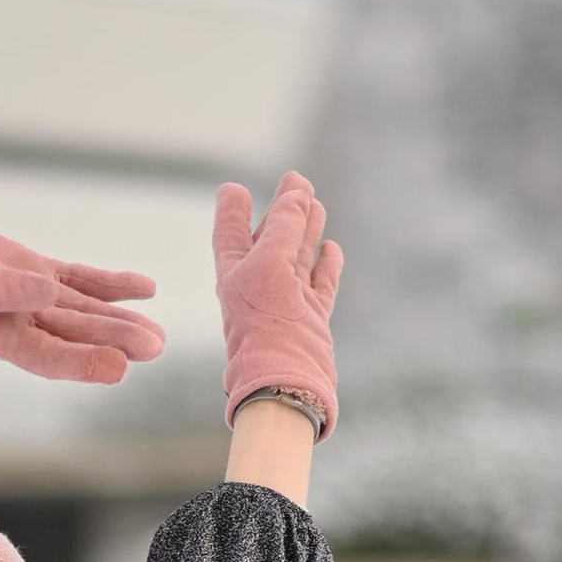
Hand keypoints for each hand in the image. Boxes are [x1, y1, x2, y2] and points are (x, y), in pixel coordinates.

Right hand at [0, 205, 166, 384]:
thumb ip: (3, 290)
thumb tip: (48, 291)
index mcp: (2, 338)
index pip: (47, 356)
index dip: (82, 363)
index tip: (116, 367)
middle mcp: (25, 326)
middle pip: (76, 336)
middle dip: (114, 342)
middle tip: (154, 346)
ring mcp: (36, 300)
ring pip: (85, 312)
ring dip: (120, 321)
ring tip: (157, 335)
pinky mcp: (40, 274)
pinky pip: (82, 280)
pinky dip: (111, 285)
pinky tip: (144, 289)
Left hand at [211, 171, 341, 439]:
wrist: (285, 381)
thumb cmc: (266, 323)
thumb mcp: (269, 262)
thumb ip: (283, 224)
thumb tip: (297, 190)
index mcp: (235, 273)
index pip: (230, 232)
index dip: (231, 209)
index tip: (232, 189)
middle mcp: (257, 286)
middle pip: (270, 237)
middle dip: (282, 208)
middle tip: (294, 179)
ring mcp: (286, 303)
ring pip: (298, 255)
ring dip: (306, 228)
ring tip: (314, 202)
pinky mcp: (311, 318)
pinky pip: (319, 283)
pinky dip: (325, 263)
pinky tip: (330, 248)